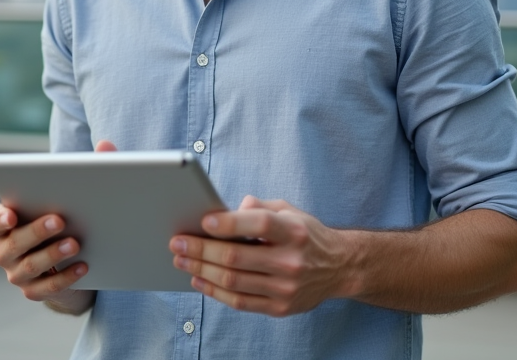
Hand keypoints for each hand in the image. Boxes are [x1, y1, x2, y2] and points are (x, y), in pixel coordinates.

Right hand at [0, 139, 117, 314]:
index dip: (0, 219)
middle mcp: (5, 250)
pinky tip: (84, 266)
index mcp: (5, 222)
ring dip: (52, 254)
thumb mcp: (69, 194)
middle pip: (14, 243)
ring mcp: (17, 272)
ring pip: (30, 266)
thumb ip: (85, 167)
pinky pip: (48, 287)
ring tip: (75, 243)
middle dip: (36, 231)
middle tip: (60, 219)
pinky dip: (66, 277)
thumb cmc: (65, 216)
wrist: (67, 260)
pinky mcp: (34, 291)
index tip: (11, 213)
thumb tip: (106, 145)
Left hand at [169, 195, 351, 316]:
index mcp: (294, 231)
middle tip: (177, 242)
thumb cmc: (306, 234)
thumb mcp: (290, 210)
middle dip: (201, 249)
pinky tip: (198, 279)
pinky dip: (214, 291)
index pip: (258, 225)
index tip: (203, 221)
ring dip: (201, 270)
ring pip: (234, 281)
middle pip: (237, 257)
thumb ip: (259, 207)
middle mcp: (291, 261)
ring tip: (181, 259)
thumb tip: (226, 211)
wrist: (339, 267)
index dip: (228, 223)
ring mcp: (286, 288)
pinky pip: (240, 302)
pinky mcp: (280, 308)